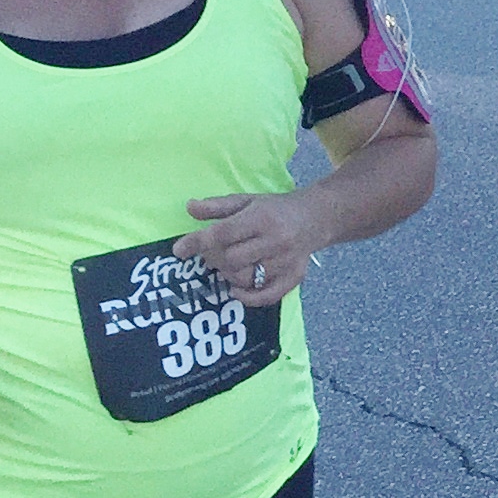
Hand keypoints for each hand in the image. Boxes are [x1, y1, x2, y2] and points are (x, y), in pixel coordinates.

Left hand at [176, 191, 321, 309]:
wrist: (318, 216)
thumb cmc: (276, 208)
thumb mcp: (247, 200)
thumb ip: (217, 206)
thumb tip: (189, 208)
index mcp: (262, 218)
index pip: (223, 233)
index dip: (197, 242)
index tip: (179, 250)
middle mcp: (276, 240)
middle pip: (231, 259)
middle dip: (213, 259)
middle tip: (210, 255)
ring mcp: (286, 261)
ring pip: (245, 278)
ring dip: (227, 275)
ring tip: (226, 265)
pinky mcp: (294, 276)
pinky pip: (268, 295)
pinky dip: (248, 297)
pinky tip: (235, 290)